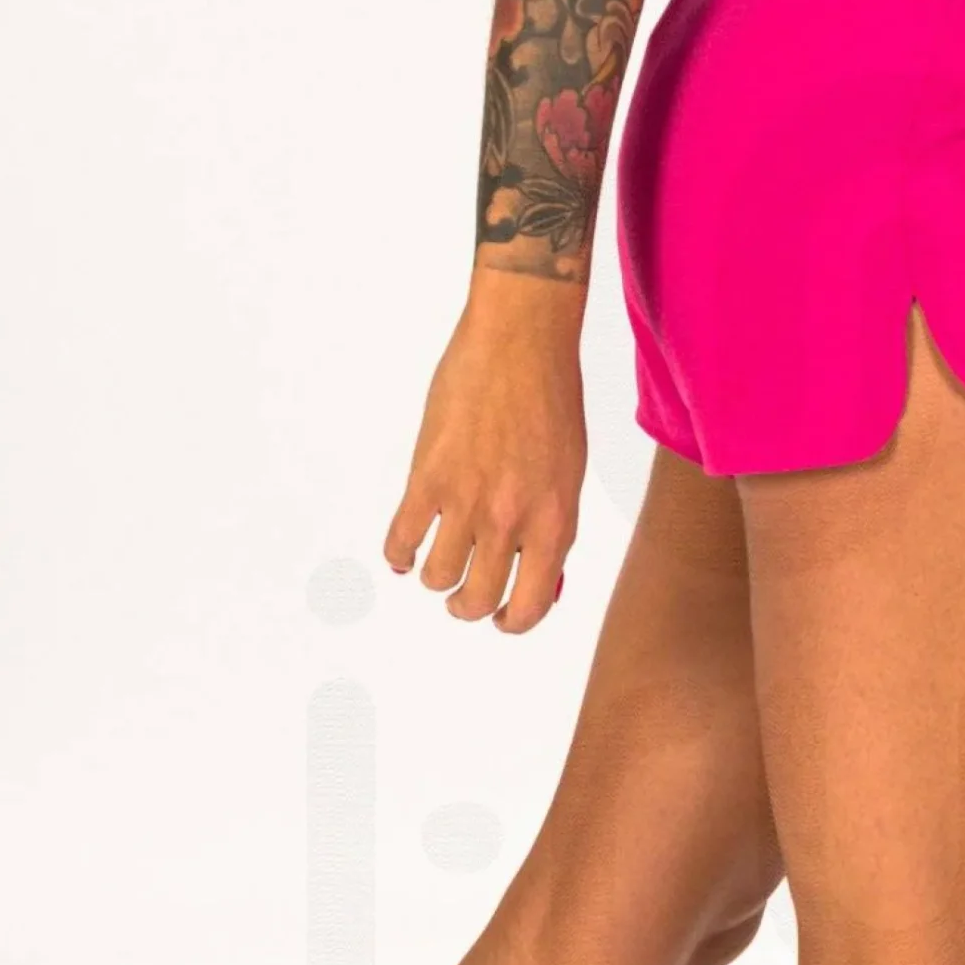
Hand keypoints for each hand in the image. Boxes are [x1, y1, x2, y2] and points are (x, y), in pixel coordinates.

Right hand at [384, 269, 587, 632]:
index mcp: (554, 524)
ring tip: (436, 568)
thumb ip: (550, 529)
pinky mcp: (428, 476)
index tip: (502, 618)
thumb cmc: (551, 403)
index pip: (530, 607)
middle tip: (463, 598)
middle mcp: (511, 521)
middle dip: (468, 607)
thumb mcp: (567, 476)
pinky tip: (402, 553)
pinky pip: (402, 539)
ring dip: (435, 581)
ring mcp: (467, 500)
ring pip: (438, 577)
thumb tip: (539, 580)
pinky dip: (398, 555)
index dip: (513, 622)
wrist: (521, 343)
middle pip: (478, 600)